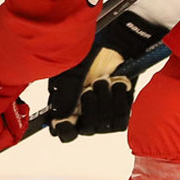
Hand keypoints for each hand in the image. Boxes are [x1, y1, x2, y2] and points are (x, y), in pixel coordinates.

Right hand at [47, 12, 167, 142]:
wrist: (115, 46)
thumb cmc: (90, 57)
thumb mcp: (71, 74)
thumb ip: (64, 98)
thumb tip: (58, 121)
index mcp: (68, 107)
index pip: (65, 133)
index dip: (66, 130)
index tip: (69, 120)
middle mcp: (85, 115)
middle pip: (88, 129)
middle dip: (90, 105)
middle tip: (90, 85)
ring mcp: (104, 114)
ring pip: (105, 125)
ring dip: (105, 99)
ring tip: (104, 80)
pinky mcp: (121, 110)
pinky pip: (121, 120)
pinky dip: (119, 100)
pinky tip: (117, 85)